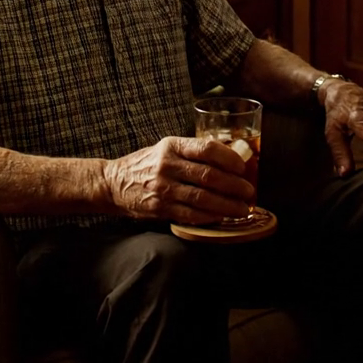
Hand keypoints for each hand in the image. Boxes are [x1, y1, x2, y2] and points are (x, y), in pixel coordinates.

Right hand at [103, 136, 254, 223]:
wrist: (113, 183)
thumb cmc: (146, 164)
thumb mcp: (167, 148)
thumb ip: (192, 152)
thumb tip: (230, 157)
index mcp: (172, 145)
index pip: (206, 148)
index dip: (229, 158)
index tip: (243, 167)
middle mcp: (167, 164)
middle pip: (208, 175)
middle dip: (234, 185)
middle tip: (249, 191)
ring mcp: (162, 187)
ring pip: (202, 197)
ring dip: (227, 205)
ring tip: (242, 208)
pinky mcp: (159, 208)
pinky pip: (190, 214)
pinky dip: (209, 217)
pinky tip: (222, 217)